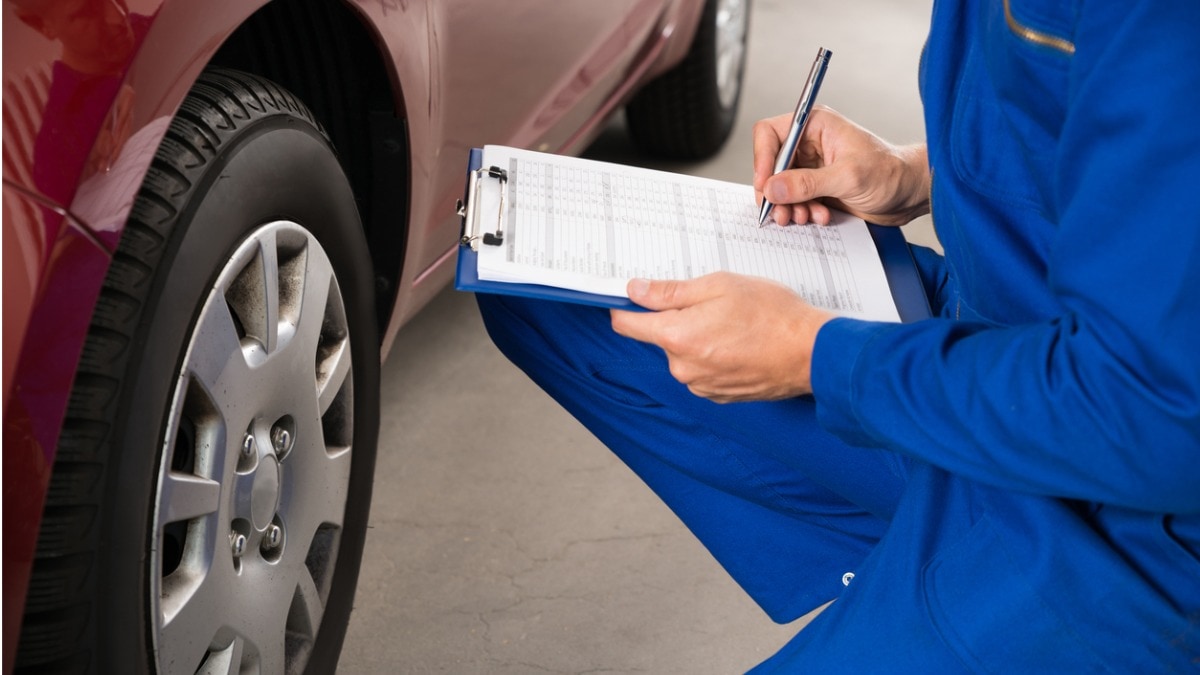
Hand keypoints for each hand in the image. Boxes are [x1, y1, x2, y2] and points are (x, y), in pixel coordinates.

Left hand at [610, 273, 832, 402]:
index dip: (625, 306)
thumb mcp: (719, 285)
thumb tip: (635, 291)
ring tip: (733, 325)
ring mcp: (700, 385)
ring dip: (698, 338)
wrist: (811, 353)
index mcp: (677, 336)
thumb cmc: (772, 315)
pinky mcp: (718, 395)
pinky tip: (739, 344)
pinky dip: (714, 356)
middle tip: (712, 304)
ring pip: (683, 354)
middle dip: (677, 319)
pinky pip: (702, 371)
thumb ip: (671, 291)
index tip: (630, 296)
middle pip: (660, 337)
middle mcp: (682, 367)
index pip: (626, 324)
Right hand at [753, 106, 929, 226]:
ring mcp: (811, 167)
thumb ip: (807, 183)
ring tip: (804, 217)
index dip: (762, 159)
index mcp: (815, 126)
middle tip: (782, 212)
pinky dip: (800, 212)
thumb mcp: (848, 177)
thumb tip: (773, 188)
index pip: (770, 134)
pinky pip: (794, 200)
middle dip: (775, 192)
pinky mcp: (816, 187)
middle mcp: (809, 144)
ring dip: (788, 206)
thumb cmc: (890, 173)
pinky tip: (818, 217)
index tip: (765, 185)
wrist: (910, 194)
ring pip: (780, 187)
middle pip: (770, 165)